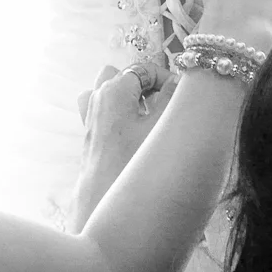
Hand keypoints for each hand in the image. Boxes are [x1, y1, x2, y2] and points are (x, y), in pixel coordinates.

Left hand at [70, 62, 176, 229]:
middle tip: (166, 103)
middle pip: (121, 76)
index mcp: (112, 90)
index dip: (166, 77)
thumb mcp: (162, 127)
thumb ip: (173, 98)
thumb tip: (178, 81)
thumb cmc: (134, 163)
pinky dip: (119, 114)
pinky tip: (135, 133)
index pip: (143, 68)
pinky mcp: (91, 138)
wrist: (105, 204)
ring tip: (150, 116)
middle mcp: (96, 100)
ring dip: (129, 97)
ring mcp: (90, 119)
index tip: (181, 94)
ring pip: (108, 92)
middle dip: (145, 84)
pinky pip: (103, 112)